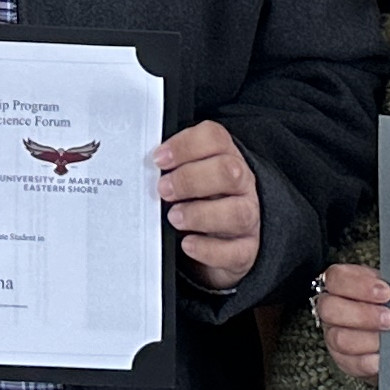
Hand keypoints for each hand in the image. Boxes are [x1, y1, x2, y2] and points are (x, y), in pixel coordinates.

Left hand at [154, 119, 261, 289]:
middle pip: (228, 172)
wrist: (218, 239)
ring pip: (237, 212)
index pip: (214, 138)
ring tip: (173, 217)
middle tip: (163, 190)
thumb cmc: (195, 199)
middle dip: (190, 179)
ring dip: (200, 214)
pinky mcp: (246, 249)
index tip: (158, 159)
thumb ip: (170, 168)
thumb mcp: (185, 176)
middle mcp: (242, 184)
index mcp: (226, 156)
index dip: (185, 145)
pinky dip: (209, 249)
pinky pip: (236, 251)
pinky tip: (188, 244)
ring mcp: (249, 217)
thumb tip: (140, 168)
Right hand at [310, 261, 389, 383]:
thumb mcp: (388, 288)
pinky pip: (350, 363)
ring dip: (368, 339)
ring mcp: (334, 335)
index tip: (386, 292)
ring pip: (339, 338)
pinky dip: (369, 361)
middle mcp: (331, 309)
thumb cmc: (389, 304)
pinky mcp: (344, 360)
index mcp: (339, 285)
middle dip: (363, 314)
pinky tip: (383, 357)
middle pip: (330, 309)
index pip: (336, 279)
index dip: (359, 286)